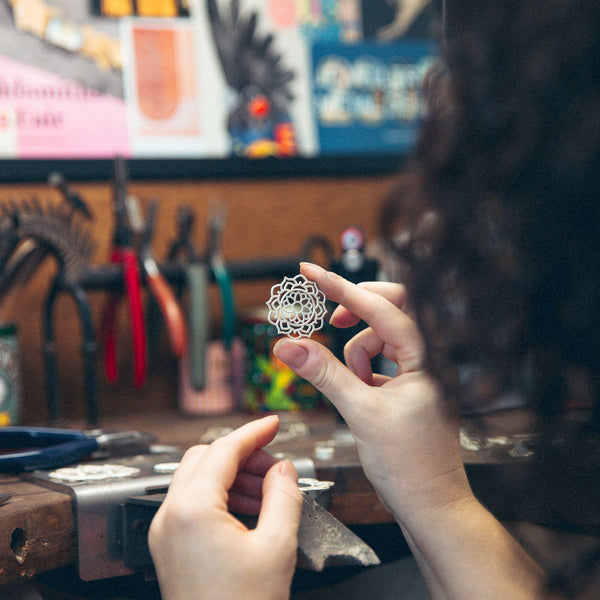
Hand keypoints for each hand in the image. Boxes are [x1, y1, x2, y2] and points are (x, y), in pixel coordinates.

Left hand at [148, 416, 301, 599]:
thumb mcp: (276, 548)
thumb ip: (283, 496)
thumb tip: (282, 469)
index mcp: (192, 510)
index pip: (223, 450)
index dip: (253, 431)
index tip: (272, 423)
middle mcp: (170, 516)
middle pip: (204, 457)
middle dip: (241, 454)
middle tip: (273, 464)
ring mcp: (166, 531)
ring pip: (196, 477)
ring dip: (231, 473)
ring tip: (265, 489)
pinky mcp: (169, 545)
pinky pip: (192, 501)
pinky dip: (220, 494)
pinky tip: (248, 508)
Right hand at [273, 263, 472, 526]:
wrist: (431, 505)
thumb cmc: (411, 465)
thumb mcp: (360, 413)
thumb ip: (323, 373)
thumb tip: (288, 344)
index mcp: (428, 357)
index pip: (382, 307)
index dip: (341, 287)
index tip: (310, 272)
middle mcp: (430, 357)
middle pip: (391, 308)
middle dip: (357, 311)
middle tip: (331, 321)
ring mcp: (422, 370)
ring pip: (381, 338)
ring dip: (358, 355)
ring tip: (357, 390)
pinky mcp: (411, 383)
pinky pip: (381, 360)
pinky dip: (363, 371)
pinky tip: (364, 395)